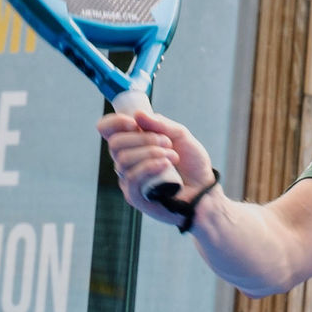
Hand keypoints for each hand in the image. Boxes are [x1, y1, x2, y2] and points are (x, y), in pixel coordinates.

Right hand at [96, 97, 215, 224]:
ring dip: (151, 153)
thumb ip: (161, 124)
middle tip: (167, 143)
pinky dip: (149, 167)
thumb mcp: (181, 136)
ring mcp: (128, 179)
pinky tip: (165, 165)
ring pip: (124, 160)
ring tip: (173, 156)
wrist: (204, 190)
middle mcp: (126, 161)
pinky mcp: (134, 197)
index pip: (107, 130)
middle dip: (143, 139)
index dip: (115, 122)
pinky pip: (131, 178)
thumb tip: (137, 115)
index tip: (135, 123)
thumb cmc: (191, 164)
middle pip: (115, 144)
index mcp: (132, 143)